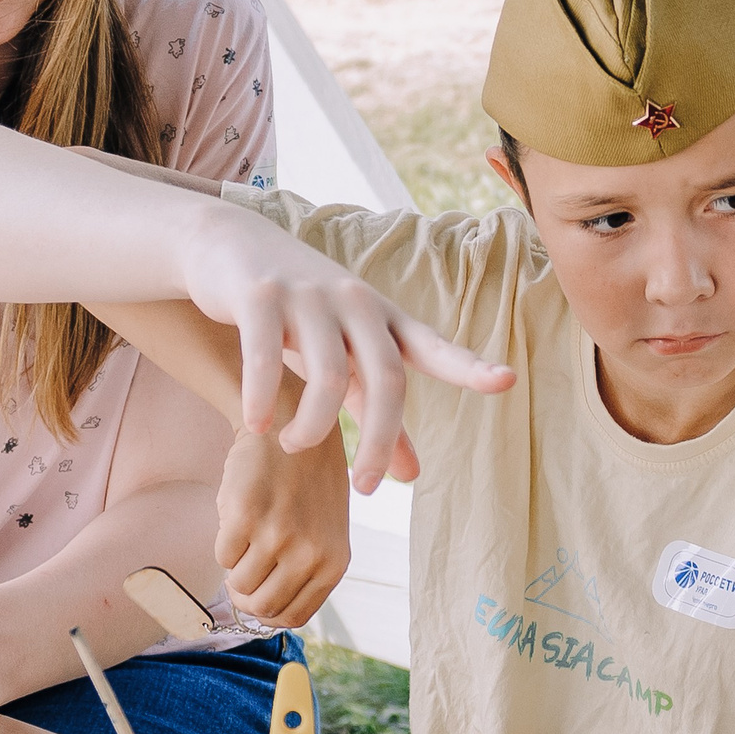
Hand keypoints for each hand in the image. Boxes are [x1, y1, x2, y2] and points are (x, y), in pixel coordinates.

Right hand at [180, 202, 513, 489]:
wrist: (229, 245)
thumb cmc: (296, 312)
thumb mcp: (341, 358)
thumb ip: (376, 413)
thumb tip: (414, 476)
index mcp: (382, 318)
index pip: (432, 347)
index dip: (468, 366)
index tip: (506, 381)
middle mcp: (354, 301)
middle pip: (387, 377)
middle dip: (381, 440)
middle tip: (367, 488)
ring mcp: (308, 295)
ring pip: (329, 374)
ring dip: (312, 425)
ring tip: (293, 446)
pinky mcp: (260, 295)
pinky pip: (266, 355)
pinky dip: (263, 397)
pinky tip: (256, 427)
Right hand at [217, 428, 353, 627]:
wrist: (290, 423)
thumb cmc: (305, 479)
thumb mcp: (324, 530)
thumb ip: (305, 571)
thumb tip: (264, 611)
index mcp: (333, 562)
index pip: (293, 617)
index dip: (267, 611)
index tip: (256, 594)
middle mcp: (309, 553)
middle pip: (262, 607)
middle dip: (245, 595)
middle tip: (241, 570)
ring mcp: (277, 535)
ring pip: (238, 584)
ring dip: (235, 565)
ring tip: (246, 535)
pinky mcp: (245, 516)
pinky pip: (222, 555)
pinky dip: (224, 542)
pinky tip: (238, 516)